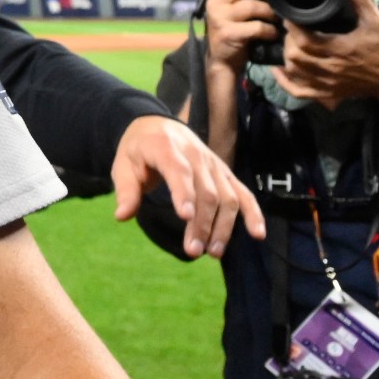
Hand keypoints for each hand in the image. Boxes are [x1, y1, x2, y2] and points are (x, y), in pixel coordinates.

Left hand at [110, 115, 264, 258]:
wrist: (158, 126)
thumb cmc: (139, 150)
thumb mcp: (122, 164)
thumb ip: (125, 189)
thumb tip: (122, 216)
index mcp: (166, 147)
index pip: (178, 170)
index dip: (183, 193)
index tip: (185, 217)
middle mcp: (195, 155)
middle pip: (206, 192)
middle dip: (202, 223)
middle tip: (193, 251)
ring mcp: (213, 164)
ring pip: (226, 197)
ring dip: (222, 227)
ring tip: (212, 253)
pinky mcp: (225, 173)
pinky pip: (243, 193)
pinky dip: (253, 213)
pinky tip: (257, 234)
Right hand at [202, 0, 280, 72]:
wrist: (222, 60)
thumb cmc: (233, 30)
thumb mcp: (232, 8)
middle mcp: (215, 1)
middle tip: (275, 0)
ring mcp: (219, 17)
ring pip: (251, 5)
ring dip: (270, 12)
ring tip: (276, 20)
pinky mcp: (228, 33)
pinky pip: (256, 27)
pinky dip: (269, 30)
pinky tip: (272, 34)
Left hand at [271, 0, 378, 107]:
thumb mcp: (377, 21)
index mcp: (339, 49)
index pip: (303, 38)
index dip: (291, 26)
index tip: (289, 15)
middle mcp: (330, 68)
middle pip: (294, 55)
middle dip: (288, 39)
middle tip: (291, 28)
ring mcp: (328, 84)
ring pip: (294, 72)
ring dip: (286, 57)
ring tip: (290, 44)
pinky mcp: (329, 94)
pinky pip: (299, 92)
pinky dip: (285, 82)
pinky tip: (279, 71)